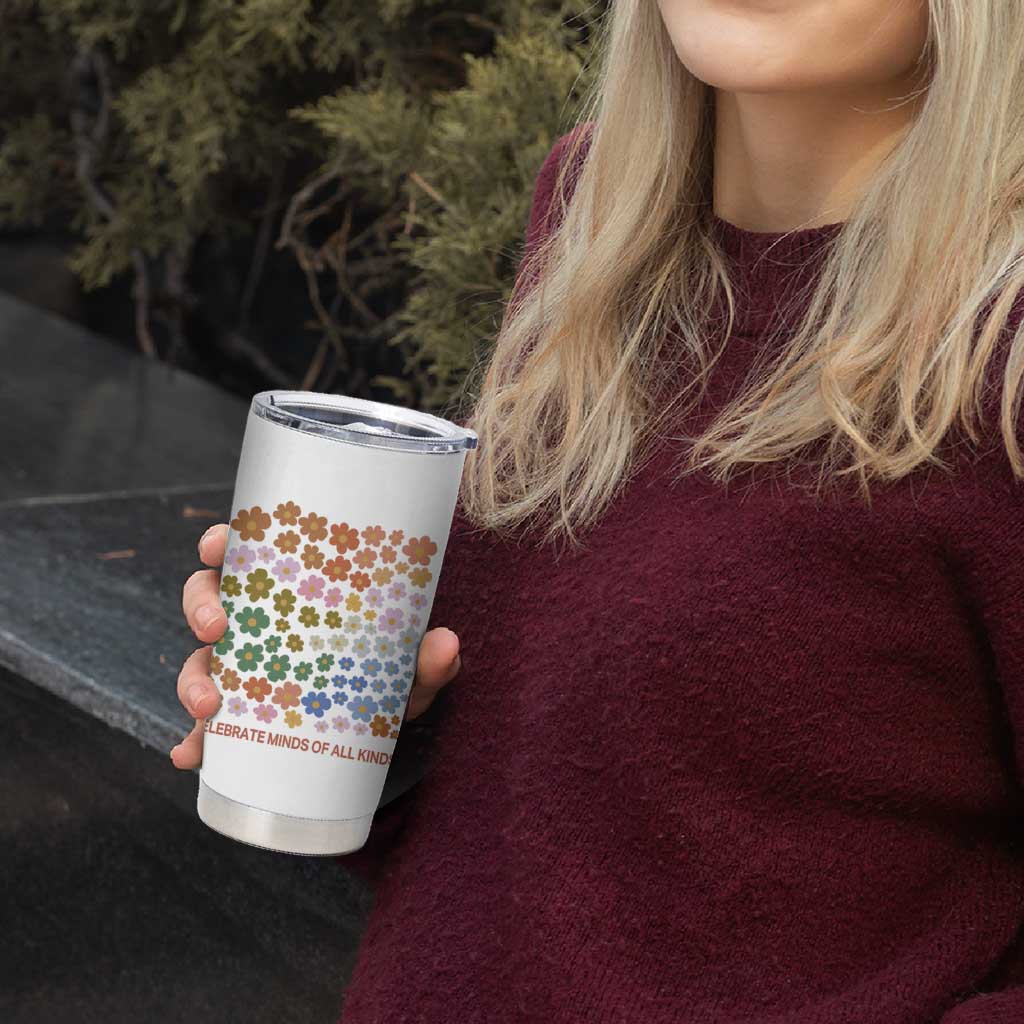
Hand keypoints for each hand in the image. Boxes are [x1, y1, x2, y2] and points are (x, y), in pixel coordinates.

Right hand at [169, 523, 461, 768]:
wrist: (383, 729)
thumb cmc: (388, 677)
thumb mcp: (409, 669)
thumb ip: (428, 659)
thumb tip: (446, 644)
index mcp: (291, 593)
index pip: (247, 554)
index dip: (221, 543)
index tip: (216, 545)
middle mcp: (259, 625)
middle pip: (208, 600)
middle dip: (201, 609)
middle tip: (217, 628)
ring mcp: (244, 671)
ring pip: (199, 661)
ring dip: (192, 680)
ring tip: (208, 707)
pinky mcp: (241, 719)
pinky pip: (207, 729)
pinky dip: (194, 742)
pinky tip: (191, 756)